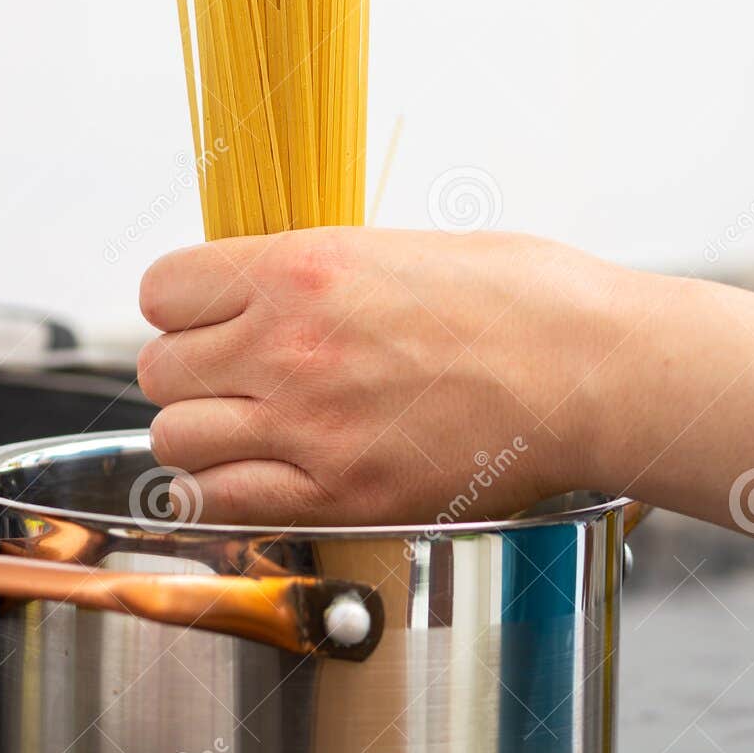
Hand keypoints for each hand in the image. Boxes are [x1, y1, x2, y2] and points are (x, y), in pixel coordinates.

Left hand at [137, 227, 630, 525]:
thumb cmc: (524, 301)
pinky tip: (261, 480)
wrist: (592, 369)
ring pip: (177, 442)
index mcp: (300, 268)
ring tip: (249, 435)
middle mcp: (287, 345)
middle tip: (234, 383)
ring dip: (203, 440)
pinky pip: (221, 503)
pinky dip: (224, 496)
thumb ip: (315, 274)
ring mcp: (309, 426)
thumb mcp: (399, 250)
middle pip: (161, 372)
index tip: (206, 321)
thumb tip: (266, 291)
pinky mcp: (340, 494)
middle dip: (192, 377)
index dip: (180, 309)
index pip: (163, 290)